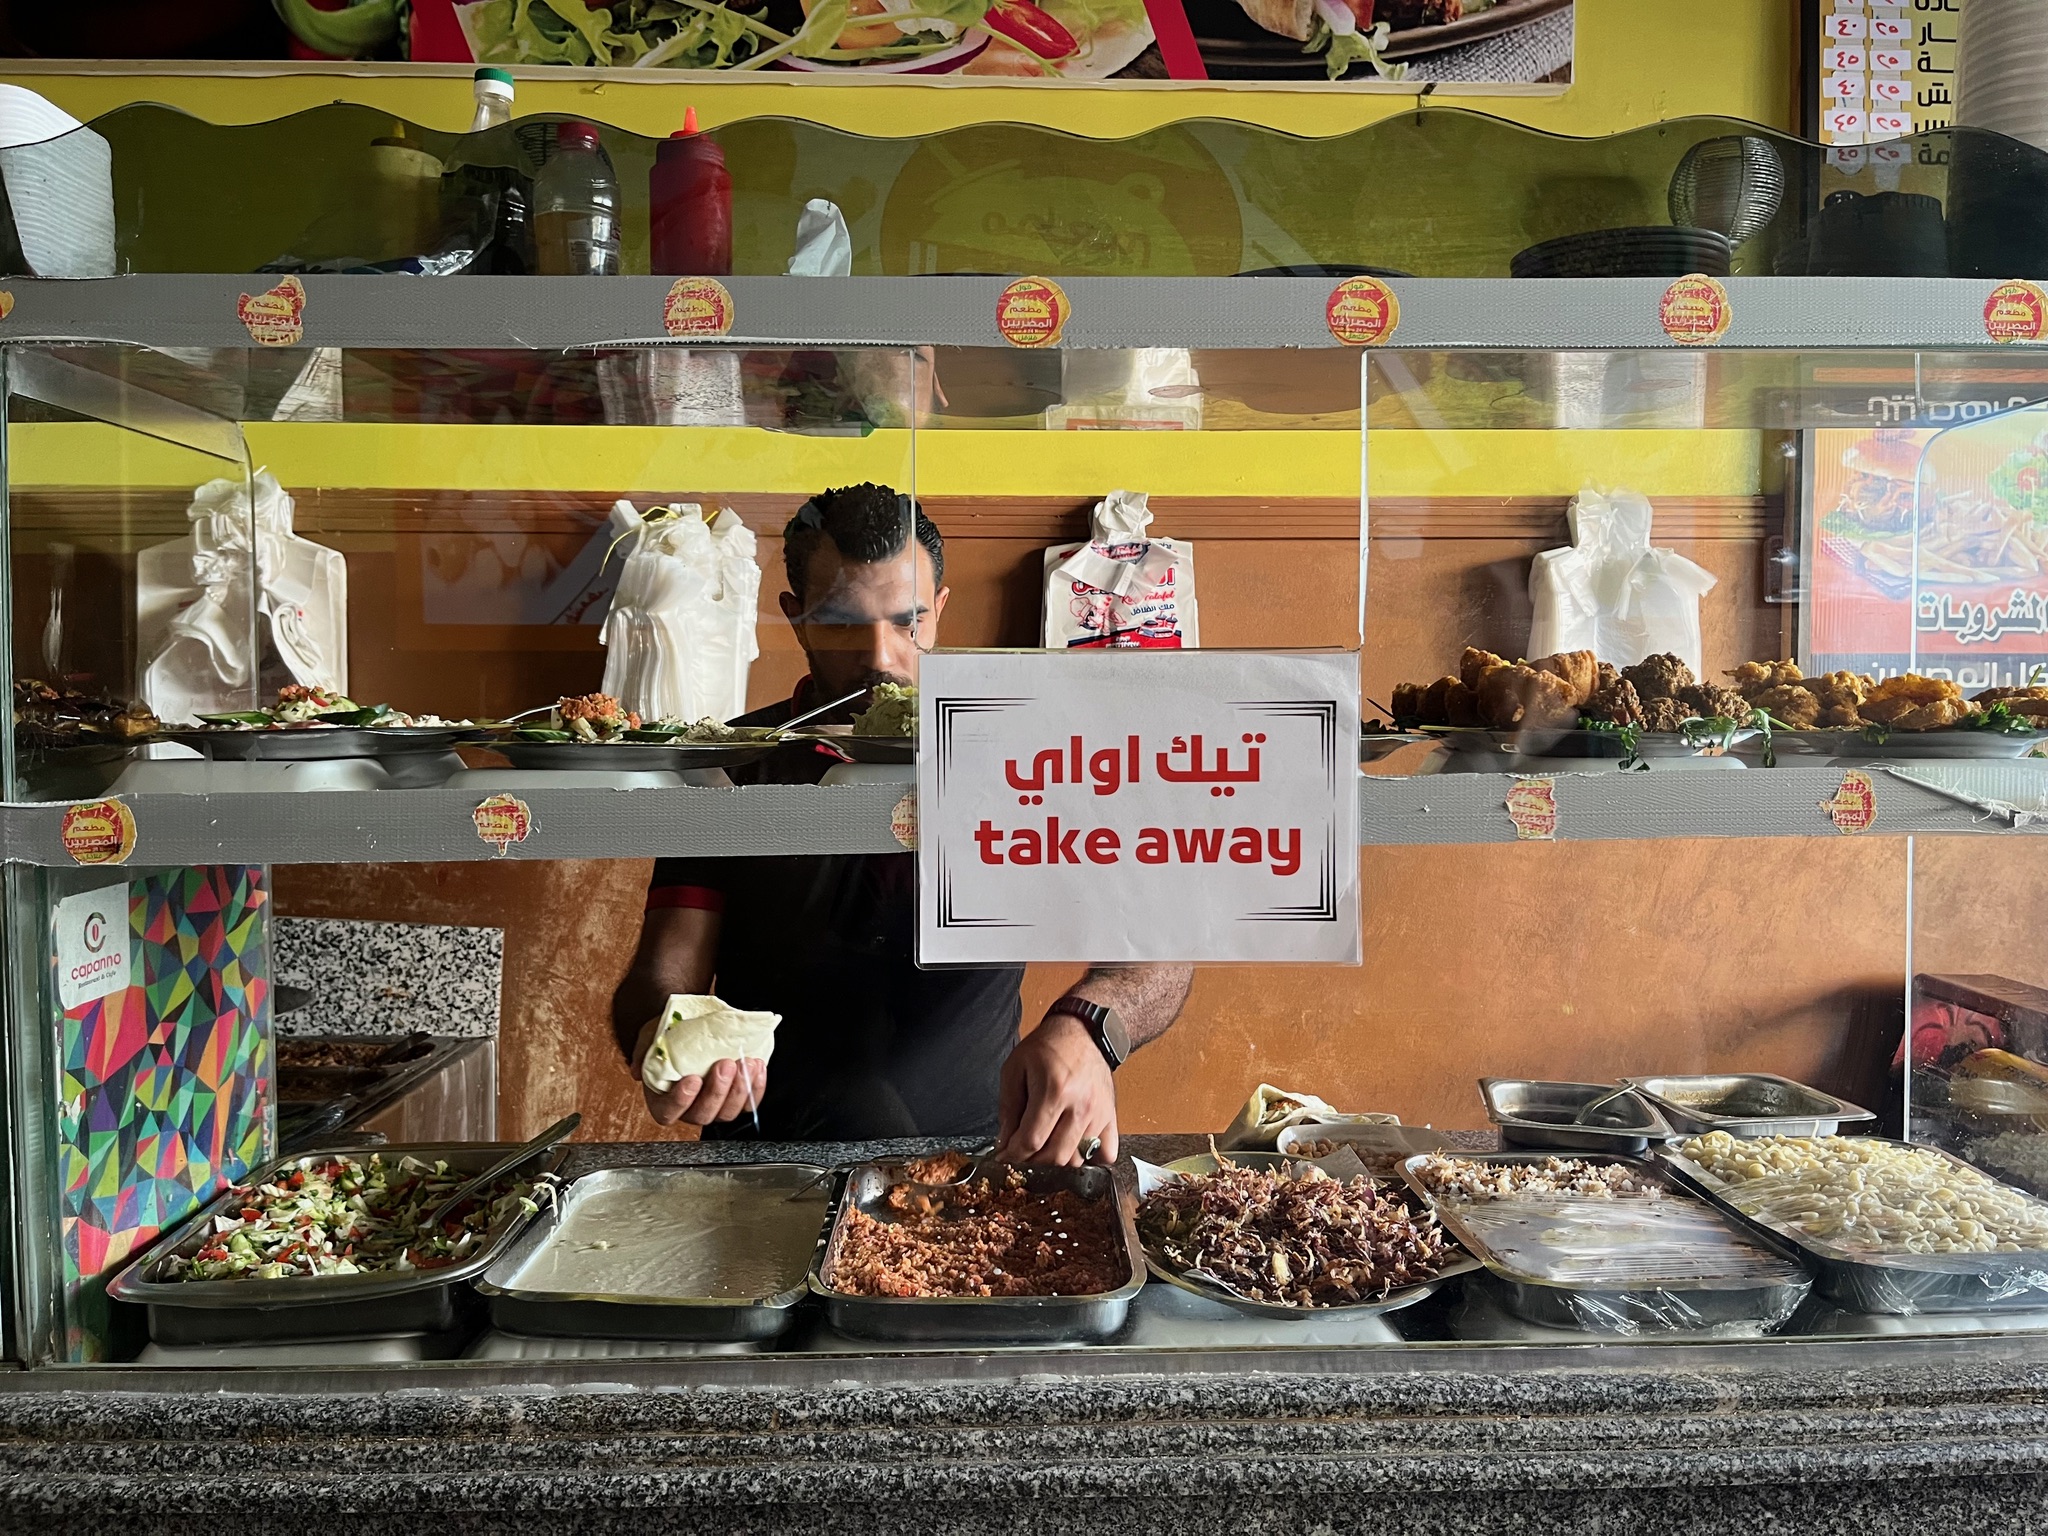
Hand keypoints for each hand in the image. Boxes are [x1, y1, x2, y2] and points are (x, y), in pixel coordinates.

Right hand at [634, 1019, 766, 1127]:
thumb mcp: (650, 1036)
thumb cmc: (668, 1035)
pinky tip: (756, 1066)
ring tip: (745, 1062)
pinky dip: (755, 1086)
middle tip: (725, 1064)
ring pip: (728, 1112)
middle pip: (703, 1114)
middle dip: (717, 1091)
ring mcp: (714, 1105)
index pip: (668, 1112)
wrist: (690, 1023)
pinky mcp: (736, 1098)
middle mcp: (689, 1108)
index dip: (680, 1100)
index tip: (692, 1079)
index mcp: (663, 1100)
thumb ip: (643, 1051)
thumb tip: (638, 1068)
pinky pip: (748, 1103)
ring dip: (740, 1089)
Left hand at [994, 1013, 1116, 1165]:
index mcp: (1054, 1091)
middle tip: (1022, 1148)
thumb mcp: (1014, 1069)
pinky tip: (1074, 1144)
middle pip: (1054, 1156)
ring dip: (1056, 1157)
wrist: (1082, 1031)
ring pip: (1077, 1159)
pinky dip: (1090, 1158)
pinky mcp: (1111, 1116)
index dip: (1012, 1154)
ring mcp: (1099, 1113)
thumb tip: (1005, 1141)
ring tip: (1046, 1142)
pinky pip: (1106, 1154)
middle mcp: (1080, 1105)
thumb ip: (1008, 1108)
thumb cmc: (1047, 1047)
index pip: (1031, 1141)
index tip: (1004, 1154)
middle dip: (1032, 1159)